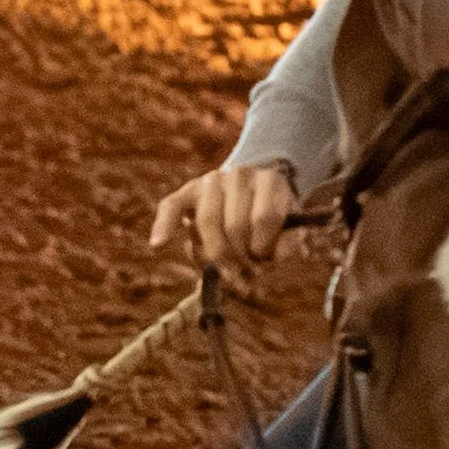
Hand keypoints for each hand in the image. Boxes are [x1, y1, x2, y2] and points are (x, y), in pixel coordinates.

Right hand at [150, 156, 301, 272]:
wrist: (253, 192)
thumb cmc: (273, 220)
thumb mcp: (291, 228)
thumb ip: (290, 243)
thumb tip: (277, 255)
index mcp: (270, 181)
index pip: (263, 218)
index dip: (263, 248)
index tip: (264, 259)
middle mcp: (240, 175)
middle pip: (234, 226)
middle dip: (240, 258)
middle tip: (245, 273)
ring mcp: (211, 181)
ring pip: (207, 223)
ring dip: (216, 256)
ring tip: (227, 273)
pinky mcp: (188, 191)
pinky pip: (171, 206)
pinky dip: (164, 226)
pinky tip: (157, 245)